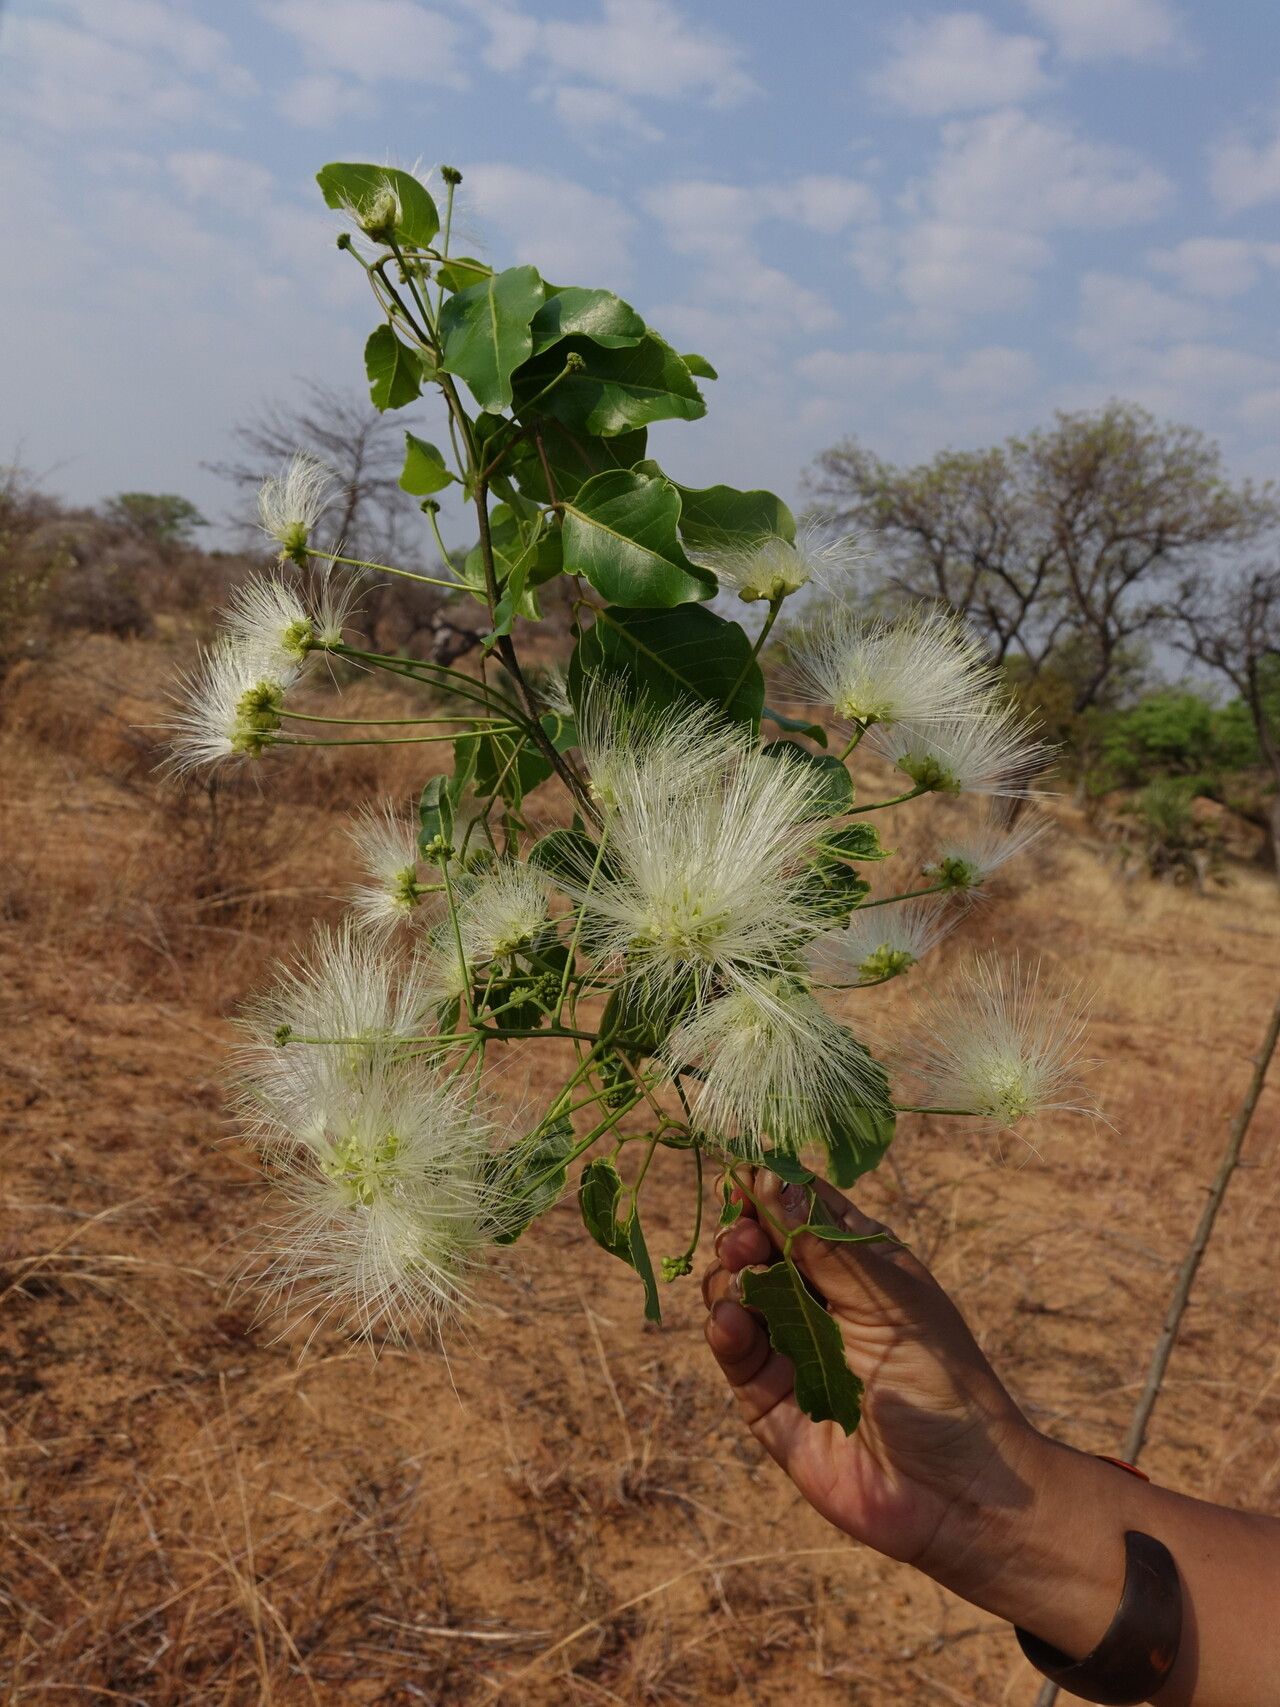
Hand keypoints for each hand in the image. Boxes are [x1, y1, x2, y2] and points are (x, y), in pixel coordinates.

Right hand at [702, 1168, 1038, 1599]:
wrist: (956, 1492)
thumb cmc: (941, 1380)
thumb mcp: (886, 1298)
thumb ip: (821, 1242)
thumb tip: (770, 1174)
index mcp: (859, 1265)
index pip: (803, 1208)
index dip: (772, 1187)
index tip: (742, 1171)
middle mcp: (820, 1300)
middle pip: (761, 1246)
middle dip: (745, 1232)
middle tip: (744, 1236)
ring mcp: (791, 1348)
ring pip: (737, 1293)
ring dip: (730, 1277)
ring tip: (740, 1275)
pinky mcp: (767, 1400)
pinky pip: (733, 1352)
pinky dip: (724, 1329)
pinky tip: (729, 1321)